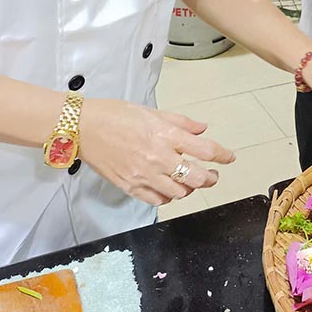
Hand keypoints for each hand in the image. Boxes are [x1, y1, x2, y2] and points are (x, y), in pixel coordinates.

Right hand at [80, 99, 235, 206]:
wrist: (83, 128)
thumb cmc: (115, 115)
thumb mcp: (152, 111)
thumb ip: (180, 122)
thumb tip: (202, 129)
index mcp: (165, 135)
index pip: (205, 150)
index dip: (222, 156)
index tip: (229, 157)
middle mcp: (158, 157)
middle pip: (198, 177)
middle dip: (211, 178)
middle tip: (213, 174)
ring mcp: (144, 175)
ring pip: (180, 193)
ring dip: (190, 188)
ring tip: (189, 181)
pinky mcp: (131, 187)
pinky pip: (157, 200)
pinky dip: (168, 197)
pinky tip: (169, 188)